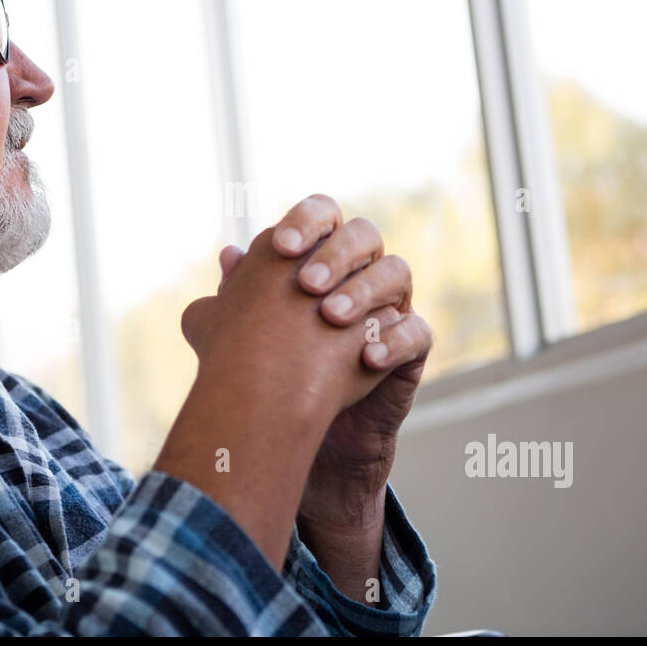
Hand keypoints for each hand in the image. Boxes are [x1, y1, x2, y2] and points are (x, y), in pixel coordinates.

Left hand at [218, 194, 433, 528]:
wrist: (302, 431)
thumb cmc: (273, 369)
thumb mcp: (243, 334)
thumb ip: (236, 296)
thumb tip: (229, 255)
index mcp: (318, 257)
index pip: (323, 214)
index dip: (307, 221)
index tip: (281, 246)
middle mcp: (357, 273)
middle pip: (364, 234)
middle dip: (337, 254)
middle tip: (307, 285)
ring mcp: (388, 307)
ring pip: (397, 272)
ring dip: (364, 290)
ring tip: (331, 318)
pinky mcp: (410, 348)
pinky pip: (418, 332)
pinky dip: (394, 340)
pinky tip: (365, 357)